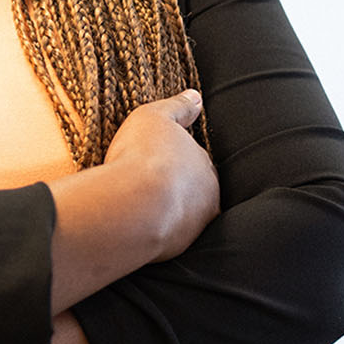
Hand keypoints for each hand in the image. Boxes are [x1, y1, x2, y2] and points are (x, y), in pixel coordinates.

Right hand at [45, 89, 219, 310]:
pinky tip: (136, 227)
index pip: (195, 161)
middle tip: (146, 186)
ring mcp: (195, 224)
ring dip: (167, 212)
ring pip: (184, 215)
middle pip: (193, 190)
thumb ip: (177, 107)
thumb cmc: (143, 156)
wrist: (136, 204)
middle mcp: (208, 195)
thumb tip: (196, 96)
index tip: (155, 162)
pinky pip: (168, 237)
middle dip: (176, 189)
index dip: (175, 160)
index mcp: (204, 165)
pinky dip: (156, 232)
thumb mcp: (155, 117)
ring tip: (138, 208)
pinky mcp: (178, 248)